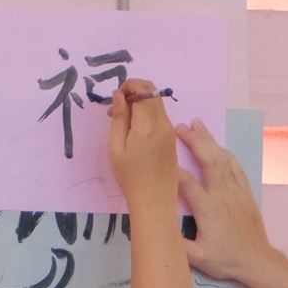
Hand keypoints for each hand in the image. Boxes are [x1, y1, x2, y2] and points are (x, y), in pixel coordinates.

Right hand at [106, 78, 180, 207]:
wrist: (154, 201)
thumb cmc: (130, 176)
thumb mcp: (116, 146)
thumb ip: (118, 117)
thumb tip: (119, 94)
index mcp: (148, 124)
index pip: (143, 88)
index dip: (128, 86)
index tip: (115, 100)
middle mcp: (163, 123)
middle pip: (152, 92)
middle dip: (133, 92)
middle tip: (116, 110)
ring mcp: (170, 131)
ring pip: (156, 103)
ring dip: (140, 104)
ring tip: (123, 123)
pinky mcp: (172, 139)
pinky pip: (160, 116)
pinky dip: (146, 115)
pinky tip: (134, 132)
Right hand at [176, 118, 278, 286]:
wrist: (257, 261)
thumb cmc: (226, 260)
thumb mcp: (196, 257)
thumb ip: (176, 243)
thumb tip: (156, 228)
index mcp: (207, 207)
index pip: (186, 181)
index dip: (172, 168)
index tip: (160, 156)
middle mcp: (222, 194)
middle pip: (208, 159)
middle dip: (193, 140)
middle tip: (179, 126)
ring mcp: (236, 191)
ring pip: (222, 158)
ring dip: (209, 140)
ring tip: (197, 124)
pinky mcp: (246, 192)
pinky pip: (235, 167)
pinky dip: (225, 152)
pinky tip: (218, 145)